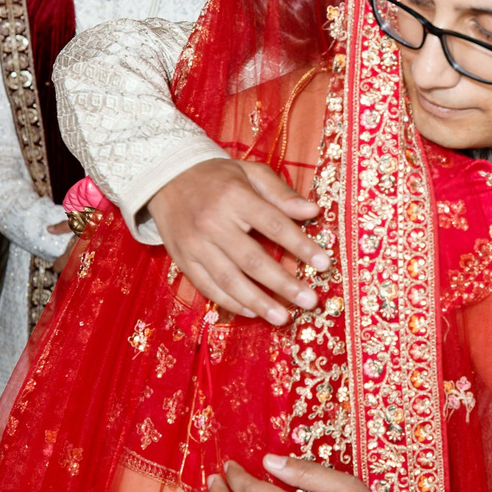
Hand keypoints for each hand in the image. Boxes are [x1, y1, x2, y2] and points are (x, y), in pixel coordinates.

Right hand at [147, 159, 328, 324]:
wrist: (166, 179)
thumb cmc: (218, 177)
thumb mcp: (251, 173)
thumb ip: (281, 193)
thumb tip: (312, 212)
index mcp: (234, 197)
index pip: (273, 225)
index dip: (300, 246)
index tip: (324, 264)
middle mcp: (213, 223)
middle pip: (252, 260)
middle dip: (283, 284)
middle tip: (310, 301)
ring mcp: (195, 245)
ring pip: (229, 280)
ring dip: (259, 302)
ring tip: (283, 318)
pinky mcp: (183, 260)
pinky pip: (208, 288)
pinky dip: (231, 303)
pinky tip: (253, 312)